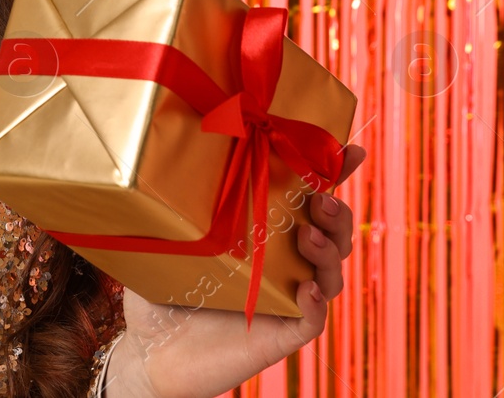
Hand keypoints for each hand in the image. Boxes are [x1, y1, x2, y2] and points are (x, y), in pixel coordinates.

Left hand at [106, 144, 367, 397]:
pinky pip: (312, 319)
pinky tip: (308, 289)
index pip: (306, 198)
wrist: (150, 352)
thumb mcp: (162, 237)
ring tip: (309, 237)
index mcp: (263, 231)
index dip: (334, 174)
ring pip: (330, 274)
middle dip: (337, 213)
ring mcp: (286, 299)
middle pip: (332, 234)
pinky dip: (317, 304)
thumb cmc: (158, 287)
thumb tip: (159, 150)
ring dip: (328, 251)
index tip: (353, 151)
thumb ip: (168, 201)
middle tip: (321, 200)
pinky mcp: (280, 335)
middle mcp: (282, 263)